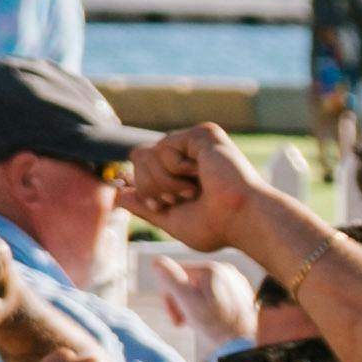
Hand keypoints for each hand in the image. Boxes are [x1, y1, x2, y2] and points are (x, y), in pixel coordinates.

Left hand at [114, 124, 273, 253]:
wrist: (243, 220)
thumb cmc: (219, 227)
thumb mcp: (172, 220)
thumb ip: (145, 206)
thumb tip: (118, 194)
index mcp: (185, 170)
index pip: (144, 164)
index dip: (138, 182)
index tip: (151, 201)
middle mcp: (190, 152)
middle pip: (138, 158)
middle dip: (150, 188)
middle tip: (180, 200)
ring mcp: (196, 142)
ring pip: (146, 154)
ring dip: (163, 183)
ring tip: (191, 191)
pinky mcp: (202, 134)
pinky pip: (162, 147)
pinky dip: (174, 171)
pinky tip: (200, 177)